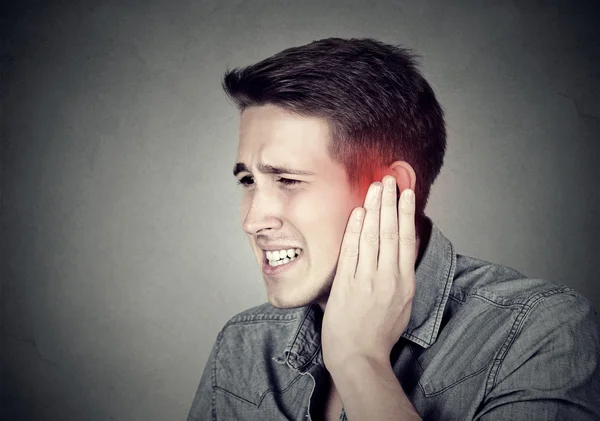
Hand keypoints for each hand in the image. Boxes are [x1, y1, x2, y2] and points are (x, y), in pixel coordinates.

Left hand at [321, 175, 416, 371]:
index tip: (407, 193)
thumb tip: (402, 248)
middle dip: (390, 202)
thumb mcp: (402, 304)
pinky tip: (357, 211)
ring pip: (372, 237)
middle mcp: (388, 278)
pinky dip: (354, 229)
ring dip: (374, 209)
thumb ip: (402, 275)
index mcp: (405, 283)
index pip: (407, 240)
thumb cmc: (379, 332)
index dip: (407, 214)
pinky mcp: (346, 285)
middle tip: (389, 180)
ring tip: (376, 187)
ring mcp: (366, 280)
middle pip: (390, 232)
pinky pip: (351, 251)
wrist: (358, 356)